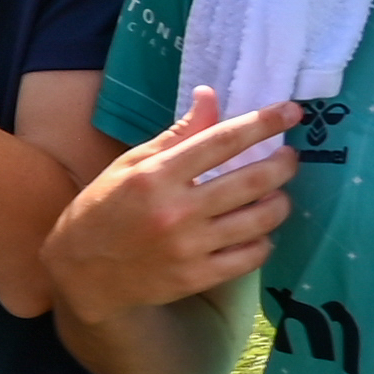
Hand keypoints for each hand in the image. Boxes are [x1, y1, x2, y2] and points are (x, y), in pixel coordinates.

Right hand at [44, 89, 293, 321]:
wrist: (81, 272)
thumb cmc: (103, 209)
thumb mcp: (131, 163)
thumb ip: (176, 134)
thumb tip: (210, 96)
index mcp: (157, 175)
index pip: (223, 141)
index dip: (264, 123)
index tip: (291, 112)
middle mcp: (176, 210)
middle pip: (253, 180)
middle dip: (283, 164)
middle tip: (289, 157)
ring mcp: (189, 247)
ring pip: (260, 220)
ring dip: (280, 202)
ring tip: (278, 195)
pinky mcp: (196, 277)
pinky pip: (251, 257)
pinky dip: (263, 241)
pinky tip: (258, 232)